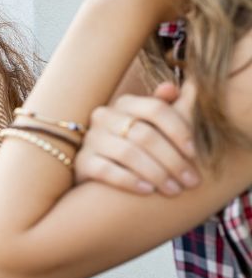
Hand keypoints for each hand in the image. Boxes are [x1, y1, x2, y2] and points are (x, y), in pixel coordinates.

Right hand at [76, 82, 198, 194]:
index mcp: (126, 103)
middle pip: (145, 135)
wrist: (101, 174)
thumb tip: (181, 85)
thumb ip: (171, 107)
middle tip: (191, 181)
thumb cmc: (137, 147)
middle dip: (173, 160)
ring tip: (174, 190)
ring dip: (156, 173)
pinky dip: (130, 181)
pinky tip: (148, 191)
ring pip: (127, 154)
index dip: (179, 130)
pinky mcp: (81, 162)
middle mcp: (105, 117)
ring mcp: (91, 139)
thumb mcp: (153, 125)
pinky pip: (106, 171)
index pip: (156, 109)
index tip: (195, 154)